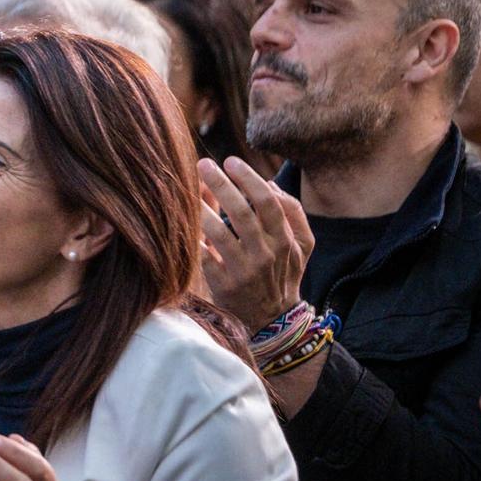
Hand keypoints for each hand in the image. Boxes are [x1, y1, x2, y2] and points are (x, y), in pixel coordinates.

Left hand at [198, 157, 312, 331]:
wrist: (273, 319)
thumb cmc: (285, 273)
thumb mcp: (302, 246)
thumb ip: (293, 212)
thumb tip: (269, 183)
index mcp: (285, 240)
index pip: (268, 202)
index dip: (249, 179)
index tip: (230, 161)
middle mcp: (265, 253)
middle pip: (241, 212)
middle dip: (221, 185)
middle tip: (202, 164)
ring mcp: (243, 270)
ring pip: (219, 232)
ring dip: (201, 208)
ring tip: (185, 188)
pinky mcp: (223, 283)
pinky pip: (203, 256)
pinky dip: (192, 238)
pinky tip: (178, 221)